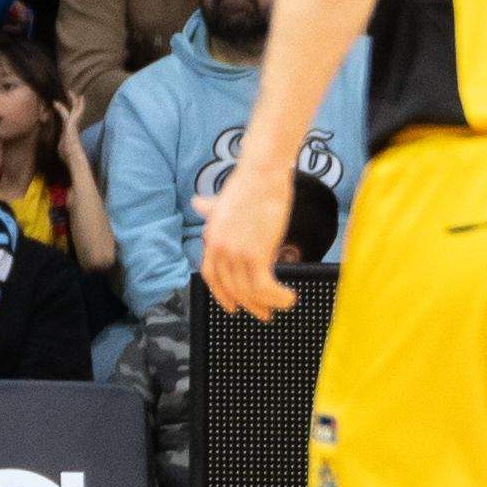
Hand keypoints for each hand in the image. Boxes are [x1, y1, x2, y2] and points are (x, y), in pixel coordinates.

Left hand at [201, 156, 301, 316]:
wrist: (262, 173)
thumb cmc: (248, 184)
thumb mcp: (223, 201)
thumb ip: (211, 209)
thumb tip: (198, 203)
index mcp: (211, 238)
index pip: (210, 275)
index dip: (221, 294)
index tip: (233, 306)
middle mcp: (219, 248)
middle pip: (231, 288)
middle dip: (249, 305)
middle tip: (264, 314)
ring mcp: (235, 252)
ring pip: (249, 291)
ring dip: (268, 304)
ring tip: (283, 305)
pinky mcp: (255, 253)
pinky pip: (263, 287)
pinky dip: (277, 297)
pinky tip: (289, 298)